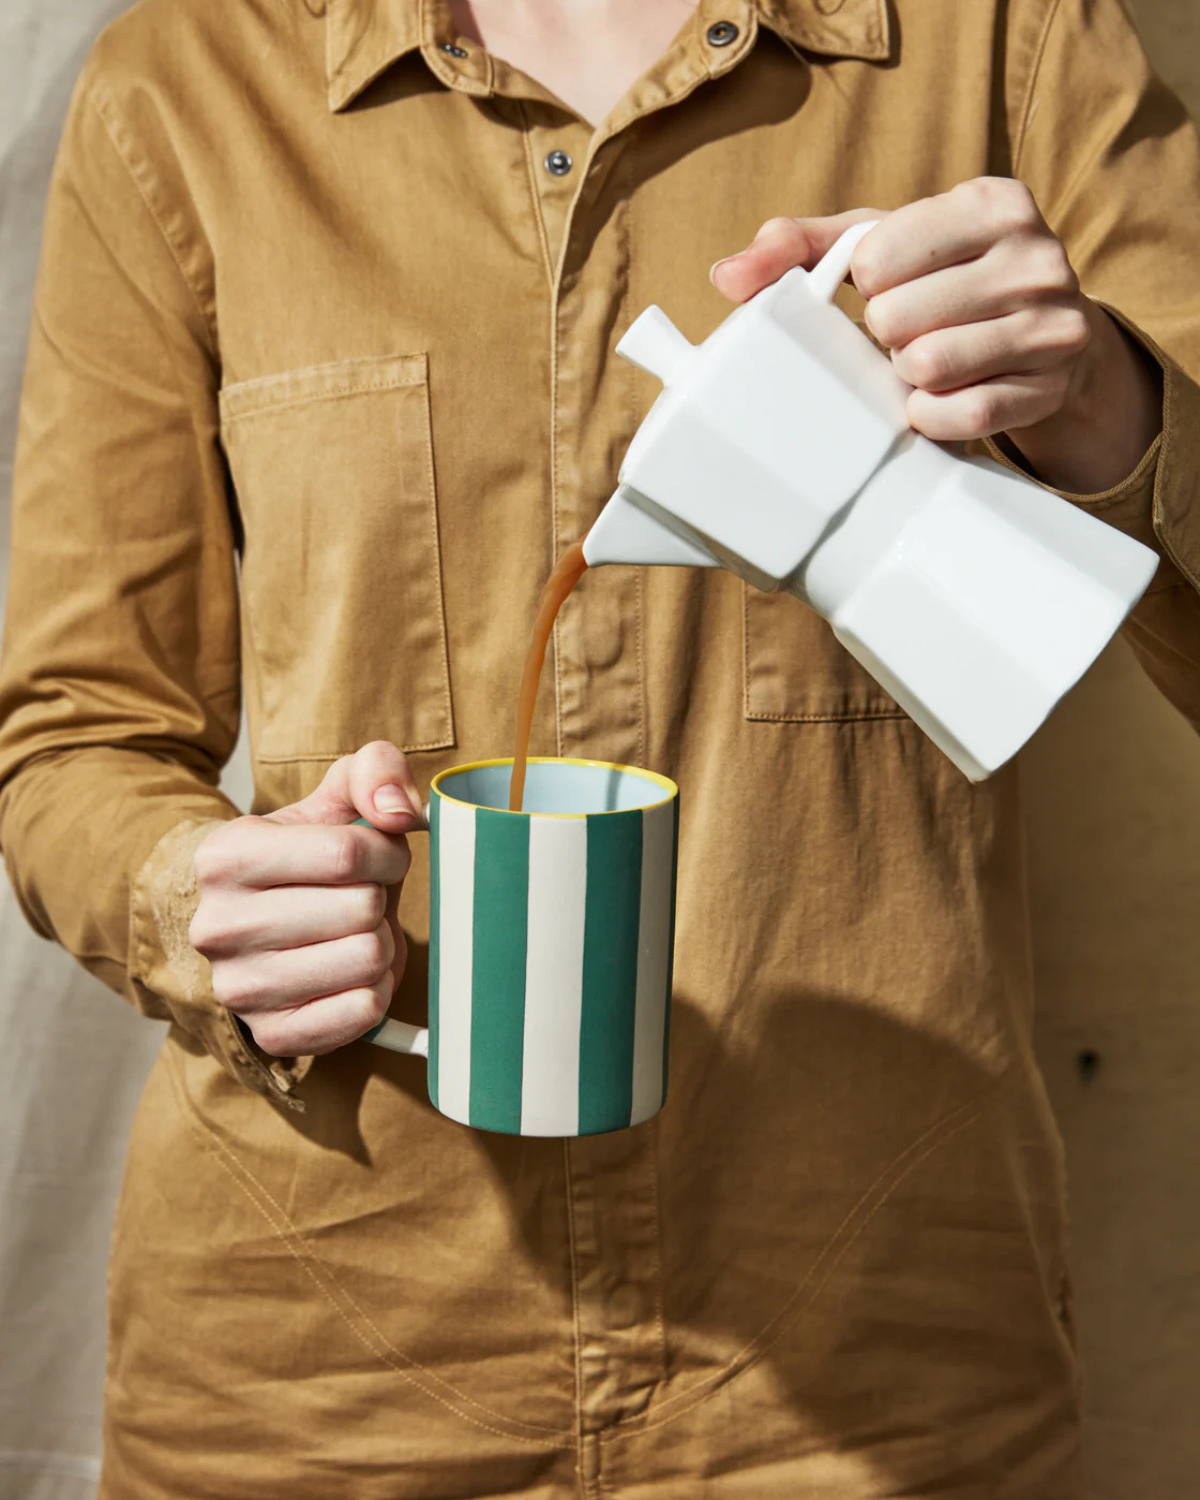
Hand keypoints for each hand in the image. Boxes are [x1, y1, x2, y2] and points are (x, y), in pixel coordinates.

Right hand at [189, 741, 423, 1056]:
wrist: (258, 925)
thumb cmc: (304, 859)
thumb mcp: (331, 799)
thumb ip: (374, 771)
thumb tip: (401, 812)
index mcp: (226, 857)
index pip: (347, 852)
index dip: (386, 853)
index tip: (380, 856)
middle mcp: (219, 926)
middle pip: (361, 909)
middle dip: (379, 899)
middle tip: (359, 898)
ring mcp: (240, 988)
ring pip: (367, 958)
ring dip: (380, 944)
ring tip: (352, 933)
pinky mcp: (272, 1034)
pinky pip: (363, 1010)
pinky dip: (375, 989)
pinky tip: (350, 972)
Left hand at [711, 178, 1161, 494]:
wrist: (1049, 337)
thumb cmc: (947, 279)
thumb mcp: (885, 244)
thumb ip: (802, 246)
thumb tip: (726, 277)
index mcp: (992, 202)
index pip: (875, 258)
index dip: (866, 284)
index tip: (888, 285)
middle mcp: (1036, 256)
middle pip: (896, 318)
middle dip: (888, 333)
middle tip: (910, 330)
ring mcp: (1053, 325)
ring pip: (928, 367)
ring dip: (907, 375)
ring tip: (925, 360)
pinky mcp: (1049, 388)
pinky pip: (961, 415)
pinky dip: (932, 417)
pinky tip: (935, 400)